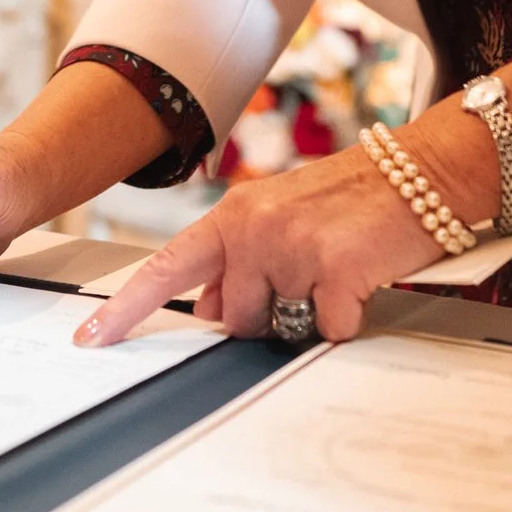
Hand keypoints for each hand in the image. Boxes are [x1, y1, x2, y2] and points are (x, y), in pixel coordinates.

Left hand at [73, 141, 442, 346]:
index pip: (166, 268)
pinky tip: (360, 282)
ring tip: (335, 270)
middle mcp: (253, 228)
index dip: (126, 309)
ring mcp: (291, 247)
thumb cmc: (354, 198)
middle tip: (307, 275)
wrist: (421, 173)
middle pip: (234, 318)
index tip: (90, 338)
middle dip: (266, 315)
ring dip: (308, 313)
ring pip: (281, 326)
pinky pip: (326, 328)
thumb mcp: (281, 216)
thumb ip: (238, 259)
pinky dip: (346, 318)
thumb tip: (210, 308)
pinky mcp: (333, 268)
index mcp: (234, 215)